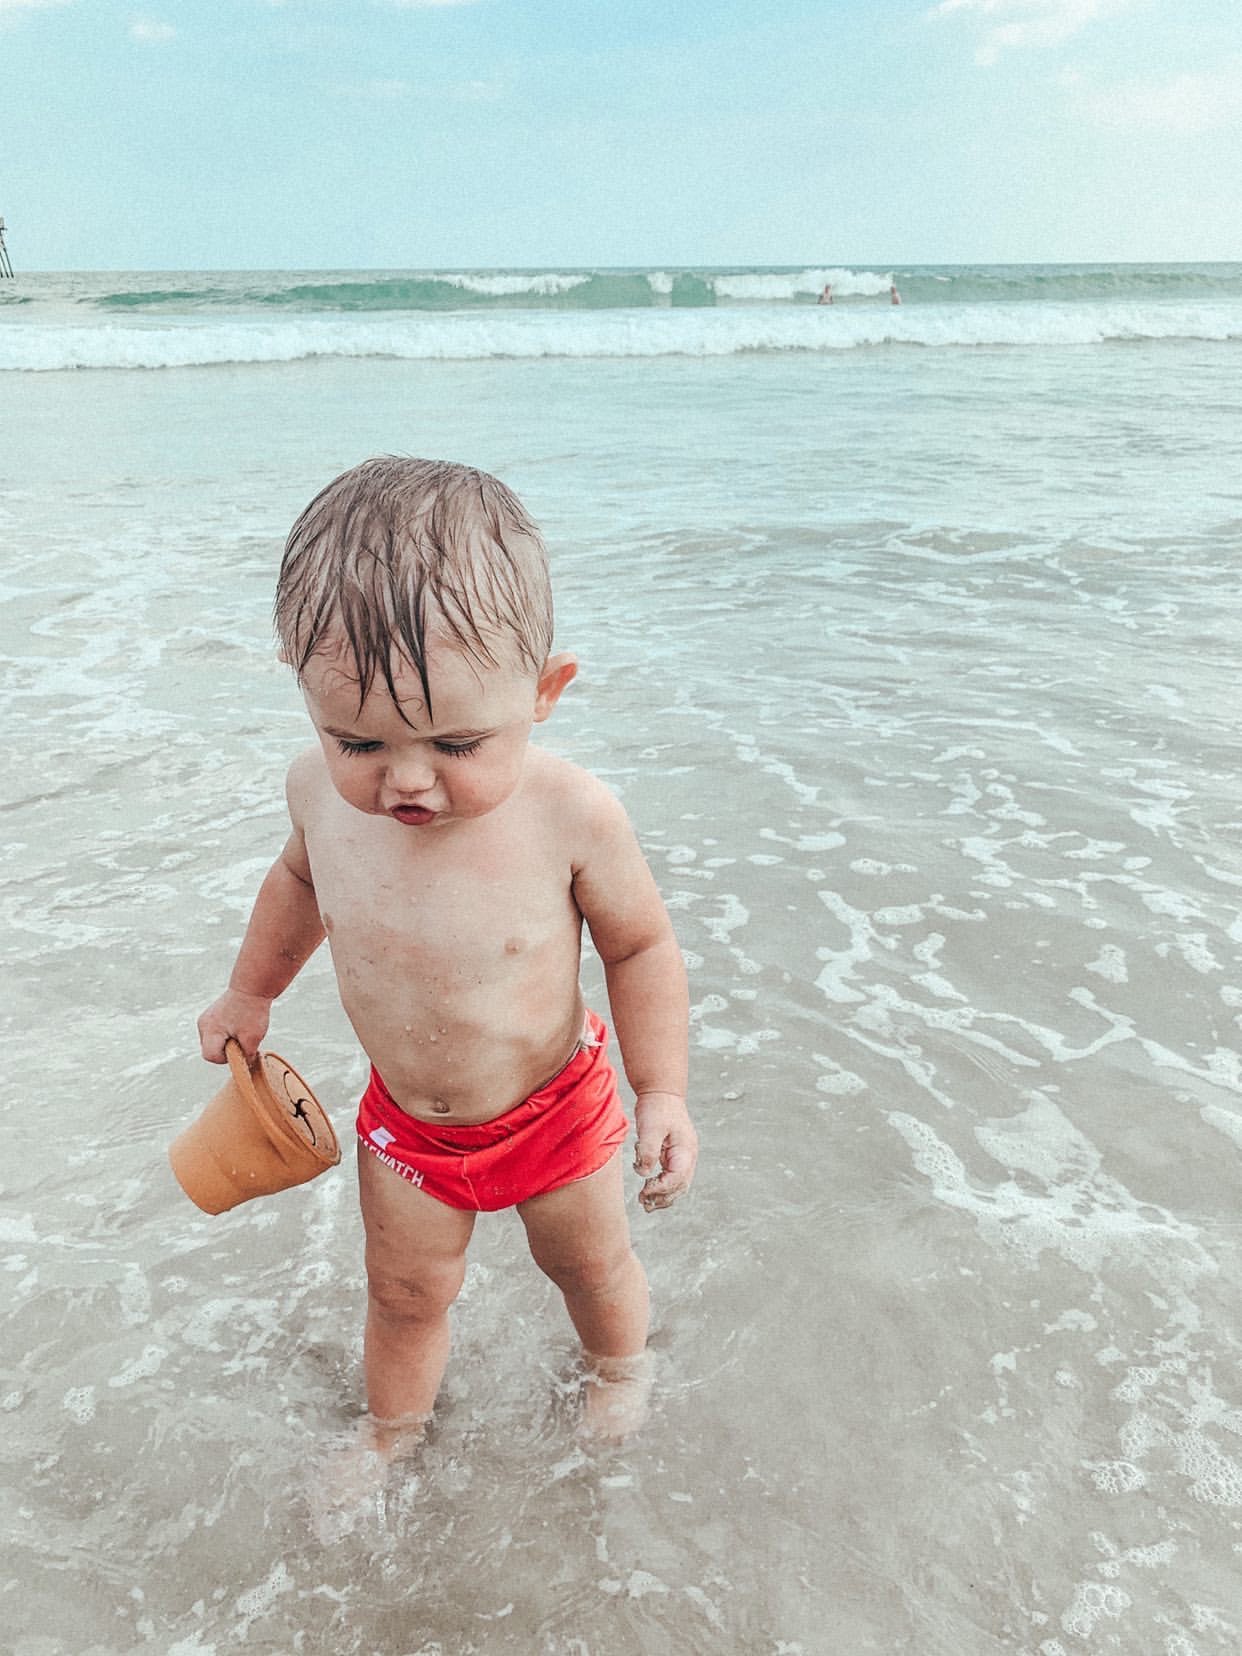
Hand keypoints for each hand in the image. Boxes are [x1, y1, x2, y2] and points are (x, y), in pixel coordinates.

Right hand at [197, 989, 272, 1063]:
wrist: (253, 986)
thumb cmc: (253, 1011)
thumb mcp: (253, 1038)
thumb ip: (246, 1056)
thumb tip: (244, 1067)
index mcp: (210, 1029)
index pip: (211, 1056)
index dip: (226, 1059)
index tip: (240, 1049)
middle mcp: (203, 1024)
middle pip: (210, 1050)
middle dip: (226, 1050)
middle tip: (242, 1039)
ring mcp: (205, 1019)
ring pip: (212, 1042)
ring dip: (226, 1042)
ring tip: (241, 1031)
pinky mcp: (211, 1015)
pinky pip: (215, 1033)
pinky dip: (226, 1034)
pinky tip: (238, 1026)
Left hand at [632, 1092, 696, 1210]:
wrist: (661, 1091)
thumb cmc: (657, 1107)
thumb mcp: (650, 1128)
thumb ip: (648, 1151)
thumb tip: (644, 1173)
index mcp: (686, 1150)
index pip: (677, 1178)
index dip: (662, 1188)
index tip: (644, 1191)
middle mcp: (688, 1155)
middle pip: (680, 1186)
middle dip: (663, 1198)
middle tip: (644, 1203)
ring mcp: (683, 1155)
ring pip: (677, 1184)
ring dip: (663, 1196)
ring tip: (645, 1202)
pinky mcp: (674, 1154)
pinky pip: (671, 1176)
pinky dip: (661, 1186)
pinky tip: (648, 1189)